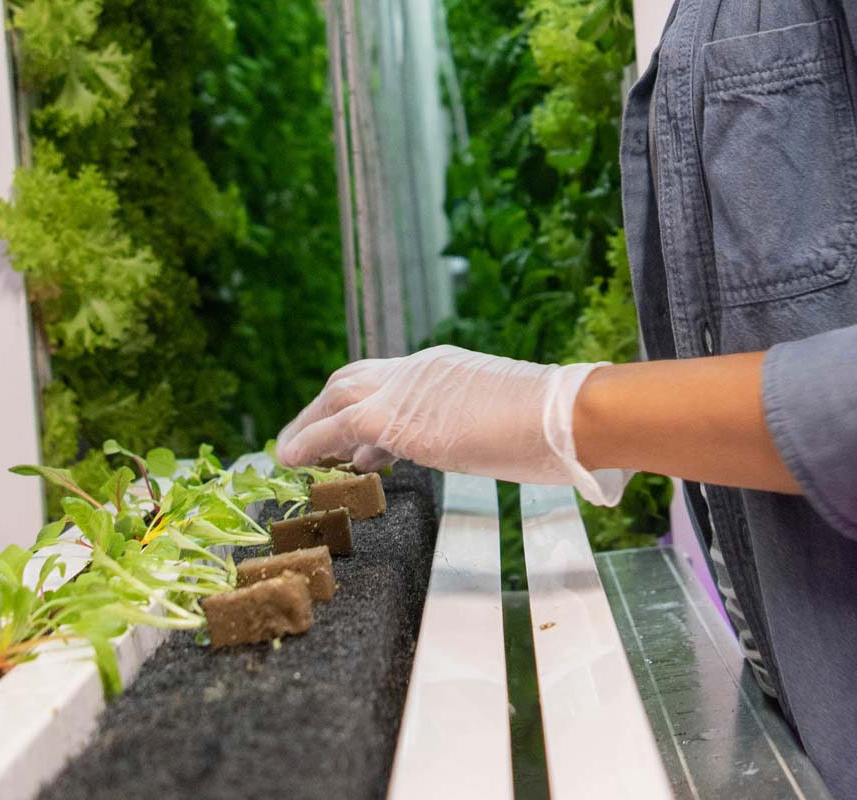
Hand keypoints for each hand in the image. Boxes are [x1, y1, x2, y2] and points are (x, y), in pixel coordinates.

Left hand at [276, 345, 630, 503]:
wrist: (567, 416)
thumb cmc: (553, 427)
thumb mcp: (498, 423)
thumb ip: (466, 430)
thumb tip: (452, 446)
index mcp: (443, 368)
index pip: (386, 380)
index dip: (358, 405)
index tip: (347, 437)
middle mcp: (418, 369)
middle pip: (351, 380)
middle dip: (322, 409)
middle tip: (303, 440)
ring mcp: (406, 388)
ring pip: (337, 395)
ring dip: (308, 423)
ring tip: (288, 453)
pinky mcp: (398, 416)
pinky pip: (338, 426)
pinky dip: (310, 440)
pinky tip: (292, 459)